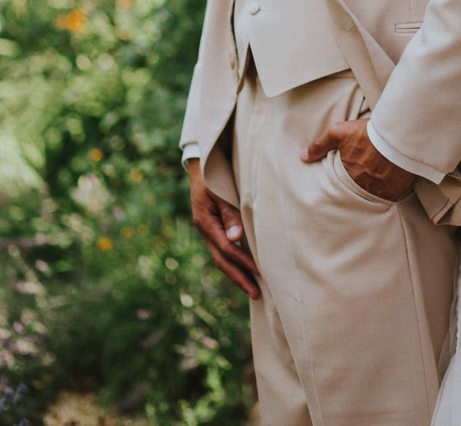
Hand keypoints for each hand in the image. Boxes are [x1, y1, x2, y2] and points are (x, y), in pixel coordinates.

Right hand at [187, 165, 260, 298]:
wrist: (201, 165)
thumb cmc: (213, 176)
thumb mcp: (220, 192)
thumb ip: (229, 214)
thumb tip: (236, 239)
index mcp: (205, 221)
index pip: (226, 248)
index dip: (242, 261)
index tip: (259, 273)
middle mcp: (204, 229)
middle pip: (221, 260)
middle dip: (239, 278)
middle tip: (256, 294)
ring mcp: (207, 230)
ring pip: (221, 258)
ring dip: (236, 273)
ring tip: (253, 288)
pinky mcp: (212, 229)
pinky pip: (222, 250)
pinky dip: (234, 262)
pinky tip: (245, 268)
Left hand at [302, 118, 414, 202]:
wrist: (396, 134)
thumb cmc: (367, 133)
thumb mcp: (338, 132)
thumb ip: (320, 145)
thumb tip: (302, 156)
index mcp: (347, 175)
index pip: (338, 187)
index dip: (339, 185)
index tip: (341, 183)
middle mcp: (363, 187)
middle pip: (355, 194)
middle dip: (354, 191)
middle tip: (357, 184)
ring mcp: (380, 191)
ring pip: (371, 197)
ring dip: (370, 192)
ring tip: (371, 185)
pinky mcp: (396, 191)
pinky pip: (388, 198)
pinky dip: (385, 194)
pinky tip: (385, 186)